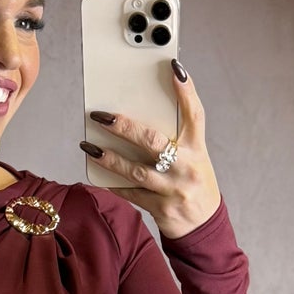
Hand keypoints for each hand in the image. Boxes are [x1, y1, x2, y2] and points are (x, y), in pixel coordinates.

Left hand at [80, 61, 221, 240]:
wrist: (203, 225)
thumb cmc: (192, 181)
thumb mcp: (193, 156)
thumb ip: (175, 136)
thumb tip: (139, 113)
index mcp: (197, 149)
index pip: (195, 115)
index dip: (186, 91)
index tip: (173, 68)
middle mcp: (187, 167)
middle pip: (154, 142)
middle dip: (125, 127)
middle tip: (101, 116)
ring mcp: (173, 190)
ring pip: (137, 171)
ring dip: (110, 159)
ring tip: (90, 147)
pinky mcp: (161, 208)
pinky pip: (132, 194)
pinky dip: (114, 184)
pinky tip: (97, 173)